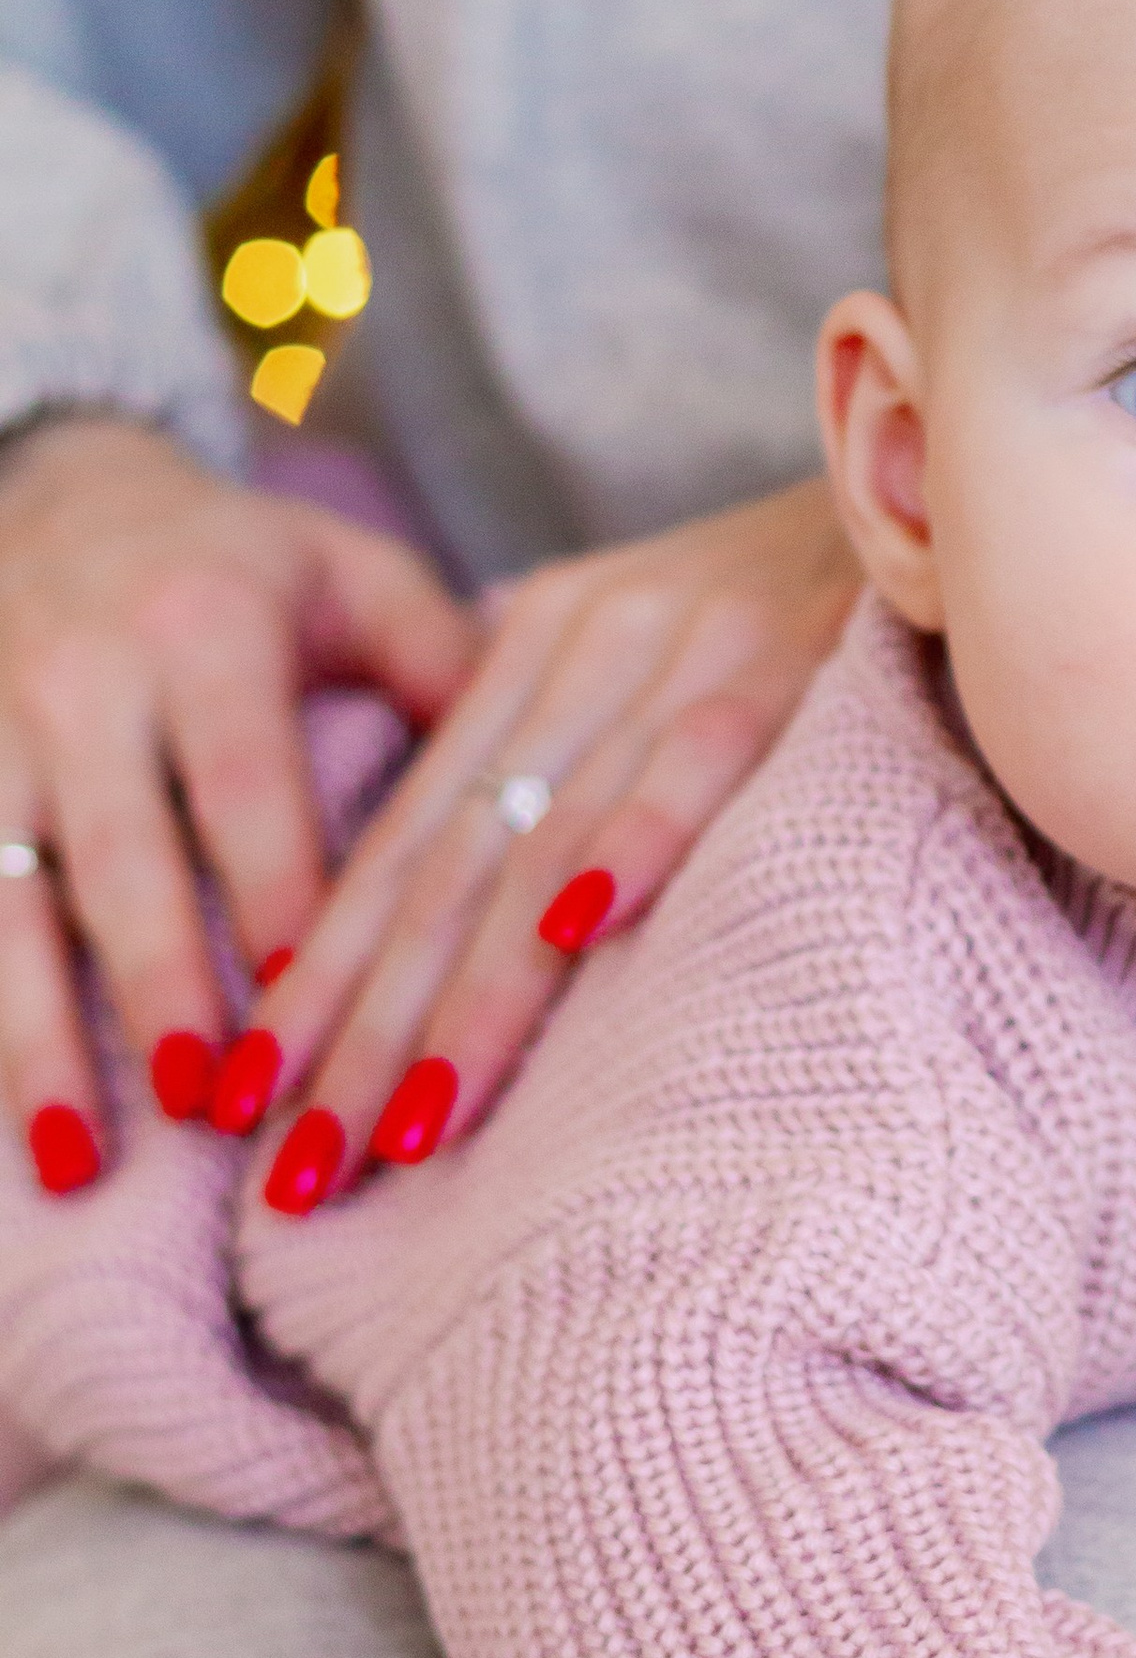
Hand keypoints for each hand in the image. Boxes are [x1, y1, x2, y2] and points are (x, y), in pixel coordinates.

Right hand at [0, 417, 471, 1180]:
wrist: (55, 495)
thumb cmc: (245, 566)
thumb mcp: (353, 576)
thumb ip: (449, 667)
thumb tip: (558, 783)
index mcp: (207, 628)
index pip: (244, 778)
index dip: (272, 891)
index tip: (308, 997)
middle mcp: (85, 678)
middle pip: (118, 854)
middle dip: (159, 984)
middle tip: (204, 1103)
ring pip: (3, 898)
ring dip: (35, 1036)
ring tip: (78, 1162)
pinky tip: (6, 1123)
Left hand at [246, 477, 860, 1197]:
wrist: (935, 447)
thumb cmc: (805, 587)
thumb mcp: (651, 638)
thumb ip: (560, 727)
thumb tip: (473, 866)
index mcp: (535, 645)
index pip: (403, 838)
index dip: (319, 970)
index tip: (247, 1093)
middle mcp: (586, 646)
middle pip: (445, 866)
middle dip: (359, 1026)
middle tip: (292, 1164)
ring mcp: (683, 650)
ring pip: (546, 843)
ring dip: (470, 997)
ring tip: (404, 1125)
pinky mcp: (788, 658)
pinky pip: (698, 762)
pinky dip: (636, 843)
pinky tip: (576, 935)